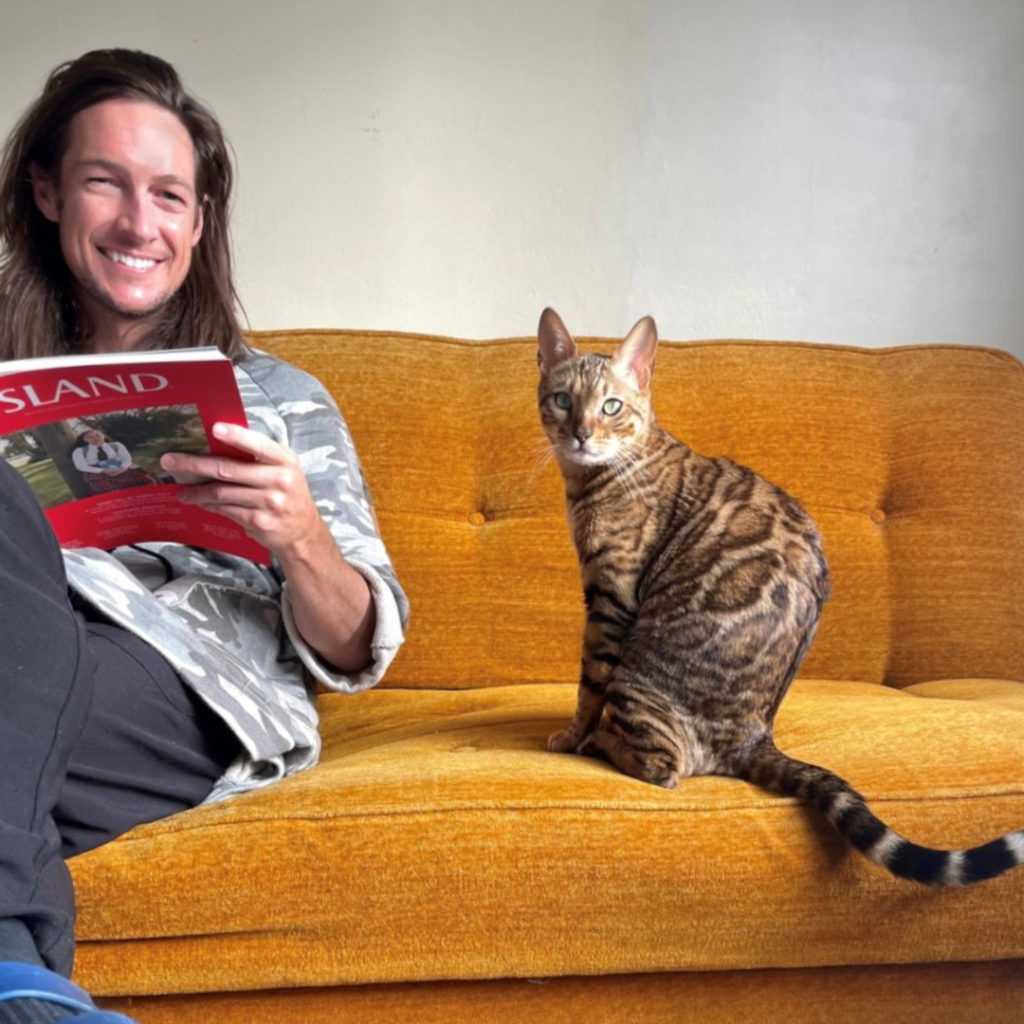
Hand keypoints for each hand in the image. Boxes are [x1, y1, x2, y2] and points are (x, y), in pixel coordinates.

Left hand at [161, 422, 319, 554]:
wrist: (303, 530)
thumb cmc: (288, 493)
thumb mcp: (284, 469)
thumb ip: (259, 457)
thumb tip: (217, 445)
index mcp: (285, 460)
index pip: (258, 445)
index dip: (236, 436)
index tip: (214, 429)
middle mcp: (279, 480)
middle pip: (229, 469)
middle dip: (195, 464)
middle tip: (171, 461)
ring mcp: (269, 502)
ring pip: (222, 493)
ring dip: (197, 491)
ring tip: (182, 490)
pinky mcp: (259, 521)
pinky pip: (226, 510)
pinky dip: (209, 505)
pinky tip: (200, 502)